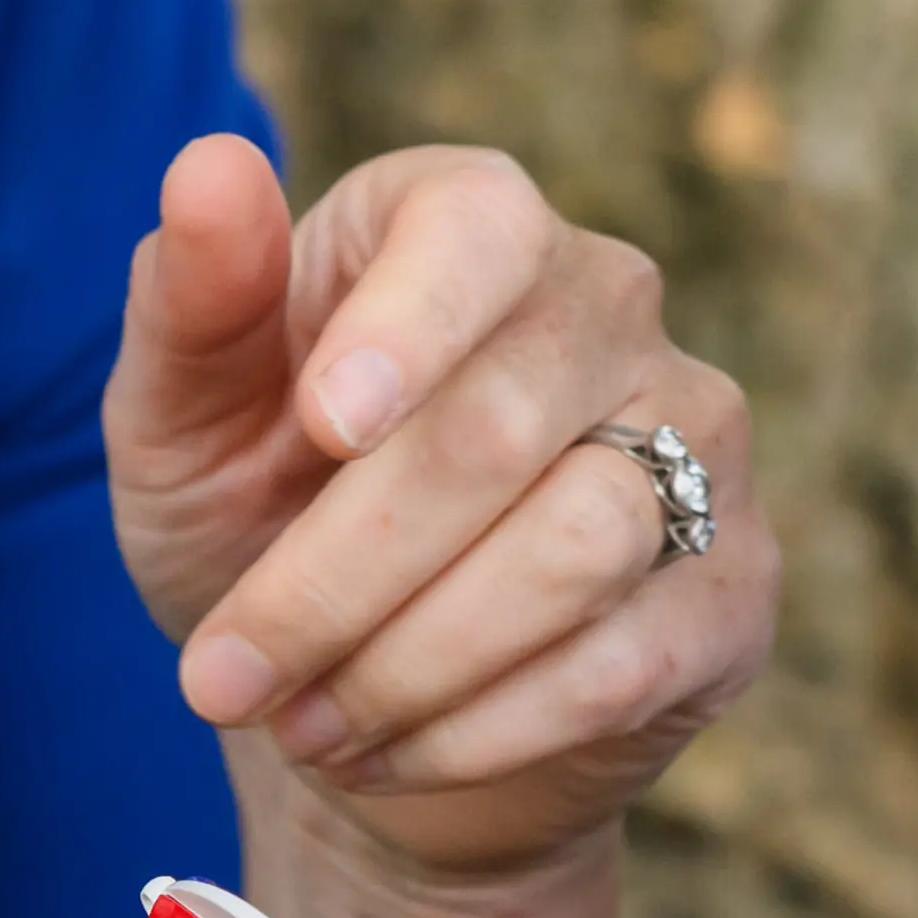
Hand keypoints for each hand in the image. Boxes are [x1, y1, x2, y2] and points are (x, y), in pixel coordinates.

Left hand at [113, 133, 770, 883]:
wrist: (363, 699)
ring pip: (577, 548)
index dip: (405, 326)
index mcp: (471, 221)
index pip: (476, 230)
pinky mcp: (735, 584)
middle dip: (336, 577)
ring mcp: (697, 438)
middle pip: (496, 430)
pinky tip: (387, 754)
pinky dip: (480, 729)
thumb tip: (210, 163)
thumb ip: (193, 301)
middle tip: (220, 680)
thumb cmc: (260, 516)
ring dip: (406, 664)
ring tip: (303, 726)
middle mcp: (609, 302)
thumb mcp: (182, 421)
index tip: (320, 427)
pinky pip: (622, 662)